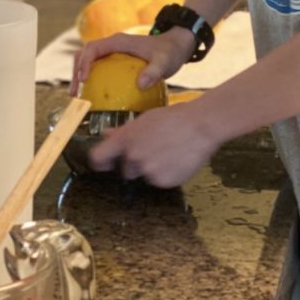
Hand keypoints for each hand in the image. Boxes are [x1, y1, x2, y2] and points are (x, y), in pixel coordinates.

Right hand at [69, 27, 194, 95]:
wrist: (177, 45)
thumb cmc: (170, 51)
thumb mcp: (164, 62)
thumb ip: (154, 72)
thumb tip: (141, 84)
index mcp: (118, 41)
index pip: (93, 48)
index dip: (84, 63)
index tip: (83, 80)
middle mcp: (112, 44)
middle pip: (84, 53)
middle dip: (76, 71)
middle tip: (75, 92)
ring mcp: (113, 51)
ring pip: (88, 60)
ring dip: (79, 75)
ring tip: (78, 96)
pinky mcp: (116, 59)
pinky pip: (98, 67)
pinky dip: (91, 79)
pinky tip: (94, 96)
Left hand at [89, 102, 219, 187]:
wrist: (201, 126)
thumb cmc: (173, 117)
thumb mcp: (145, 119)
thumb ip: (124, 131)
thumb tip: (107, 135)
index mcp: (126, 140)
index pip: (97, 158)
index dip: (100, 162)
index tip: (105, 163)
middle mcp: (134, 158)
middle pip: (124, 170)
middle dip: (134, 163)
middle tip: (151, 151)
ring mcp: (149, 172)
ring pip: (144, 175)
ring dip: (151, 169)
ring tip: (168, 153)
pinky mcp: (165, 182)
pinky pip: (160, 181)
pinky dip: (166, 174)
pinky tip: (177, 160)